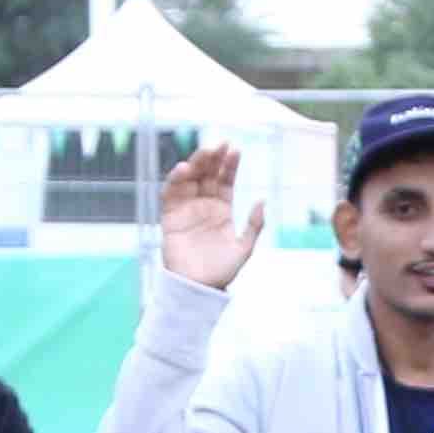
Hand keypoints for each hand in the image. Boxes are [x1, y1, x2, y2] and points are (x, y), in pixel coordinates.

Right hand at [157, 146, 262, 292]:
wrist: (198, 288)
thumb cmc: (222, 271)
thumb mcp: (244, 248)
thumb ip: (254, 225)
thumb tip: (263, 200)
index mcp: (222, 209)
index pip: (225, 181)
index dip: (230, 165)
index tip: (235, 150)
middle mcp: (204, 205)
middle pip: (207, 175)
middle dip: (213, 159)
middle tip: (220, 144)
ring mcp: (186, 209)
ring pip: (189, 180)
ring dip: (196, 164)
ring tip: (205, 153)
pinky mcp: (170, 217)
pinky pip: (170, 194)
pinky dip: (175, 180)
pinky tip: (184, 169)